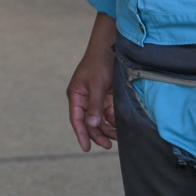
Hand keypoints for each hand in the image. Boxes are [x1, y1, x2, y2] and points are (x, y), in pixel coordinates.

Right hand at [68, 13, 119, 151]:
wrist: (111, 47)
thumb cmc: (99, 63)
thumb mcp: (96, 85)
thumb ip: (94, 105)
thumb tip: (92, 124)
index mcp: (76, 95)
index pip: (77, 119)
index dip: (81, 134)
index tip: (86, 148)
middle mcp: (84, 98)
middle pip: (89, 122)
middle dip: (97, 134)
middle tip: (108, 145)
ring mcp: (95, 97)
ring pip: (99, 119)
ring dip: (107, 128)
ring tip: (117, 136)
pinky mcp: (106, 95)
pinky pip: (108, 113)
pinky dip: (113, 119)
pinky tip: (119, 125)